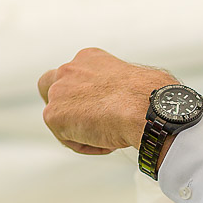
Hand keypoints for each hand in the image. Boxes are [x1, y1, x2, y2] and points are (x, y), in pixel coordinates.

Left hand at [37, 48, 177, 154]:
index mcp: (90, 58)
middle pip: (49, 84)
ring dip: (79, 130)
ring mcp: (59, 91)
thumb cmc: (153, 97)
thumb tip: (140, 105)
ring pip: (58, 116)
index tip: (105, 110)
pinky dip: (86, 145)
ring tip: (109, 137)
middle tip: (84, 121)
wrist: (146, 108)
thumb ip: (124, 90)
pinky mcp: (54, 114)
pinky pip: (66, 137)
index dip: (86, 95)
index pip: (77, 76)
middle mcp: (70, 69)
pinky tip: (108, 143)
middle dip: (62, 102)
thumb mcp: (137, 83)